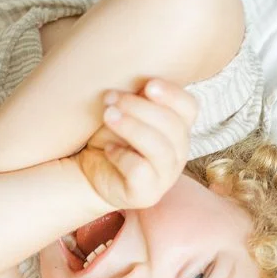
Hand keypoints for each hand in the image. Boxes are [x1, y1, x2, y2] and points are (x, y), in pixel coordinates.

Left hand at [75, 78, 196, 209]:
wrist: (87, 173)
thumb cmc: (109, 137)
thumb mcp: (124, 112)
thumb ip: (138, 99)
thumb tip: (141, 83)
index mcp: (178, 128)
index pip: (189, 108)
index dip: (173, 94)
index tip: (148, 84)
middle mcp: (178, 152)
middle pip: (173, 126)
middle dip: (141, 108)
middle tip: (111, 98)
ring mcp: (165, 176)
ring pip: (159, 148)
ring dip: (132, 127)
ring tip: (108, 115)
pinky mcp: (147, 194)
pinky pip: (140, 170)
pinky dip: (121, 155)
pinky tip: (107, 149)